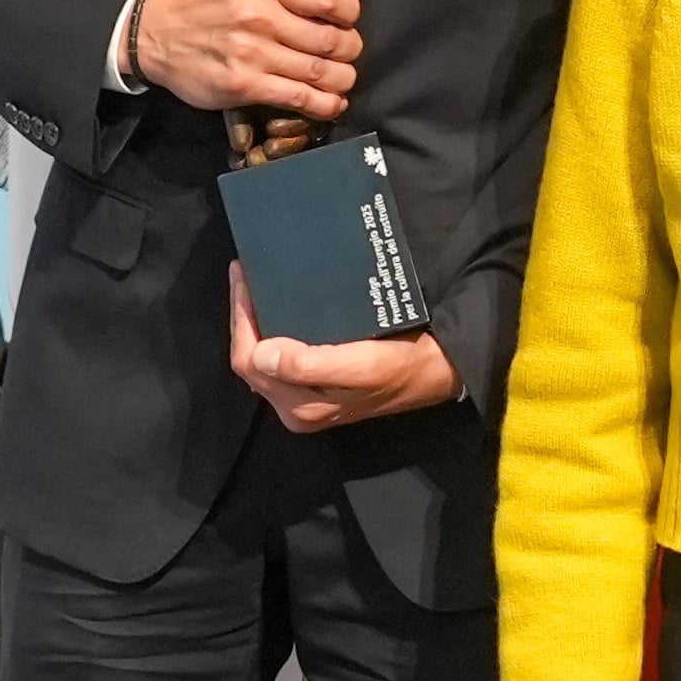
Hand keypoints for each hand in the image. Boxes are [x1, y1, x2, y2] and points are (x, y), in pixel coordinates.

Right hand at [133, 0, 361, 117]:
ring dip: (343, 78)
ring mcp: (251, 54)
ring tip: (344, 75)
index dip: (350, 11)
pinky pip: (300, 99)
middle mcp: (258, 17)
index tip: (349, 17)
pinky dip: (325, 104)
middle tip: (348, 48)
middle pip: (332, 40)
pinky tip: (332, 101)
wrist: (150, 32)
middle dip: (350, 47)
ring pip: (321, 72)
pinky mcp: (244, 86)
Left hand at [229, 265, 460, 430]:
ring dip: (256, 322)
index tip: (244, 277)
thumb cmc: (404, 367)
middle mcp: (295, 406)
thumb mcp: (362, 366)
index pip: (250, 360)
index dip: (242, 319)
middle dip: (244, 318)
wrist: (438, 371)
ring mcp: (304, 397)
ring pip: (262, 357)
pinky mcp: (316, 385)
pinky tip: (276, 306)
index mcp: (300, 407)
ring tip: (256, 285)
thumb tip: (262, 352)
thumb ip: (310, 364)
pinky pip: (280, 356)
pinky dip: (272, 329)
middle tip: (246, 274)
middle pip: (251, 360)